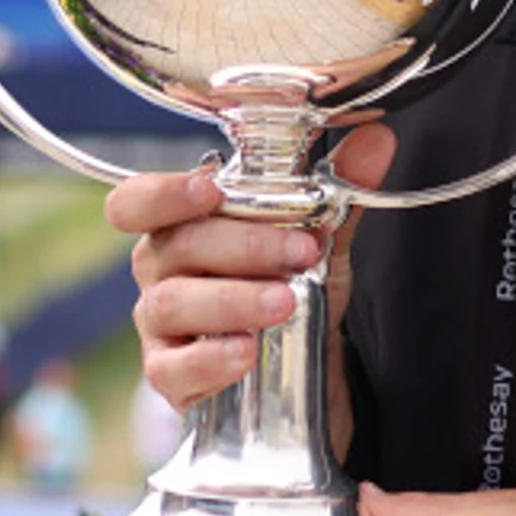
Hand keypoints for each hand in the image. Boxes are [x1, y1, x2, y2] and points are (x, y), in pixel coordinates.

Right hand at [109, 124, 393, 414]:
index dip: (165, 192)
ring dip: (233, 300)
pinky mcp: (170, 377)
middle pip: (177, 247)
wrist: (304, 366)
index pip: (138, 201)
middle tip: (301, 250)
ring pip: (174, 304)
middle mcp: (159, 270)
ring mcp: (159, 326)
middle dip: (243, 245)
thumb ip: (339, 190)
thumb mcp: (318, 238)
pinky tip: (246, 352)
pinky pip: (173, 369)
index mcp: (181, 224)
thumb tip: (377, 138)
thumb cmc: (287, 285)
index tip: (211, 190)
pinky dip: (210, 359)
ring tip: (286, 302)